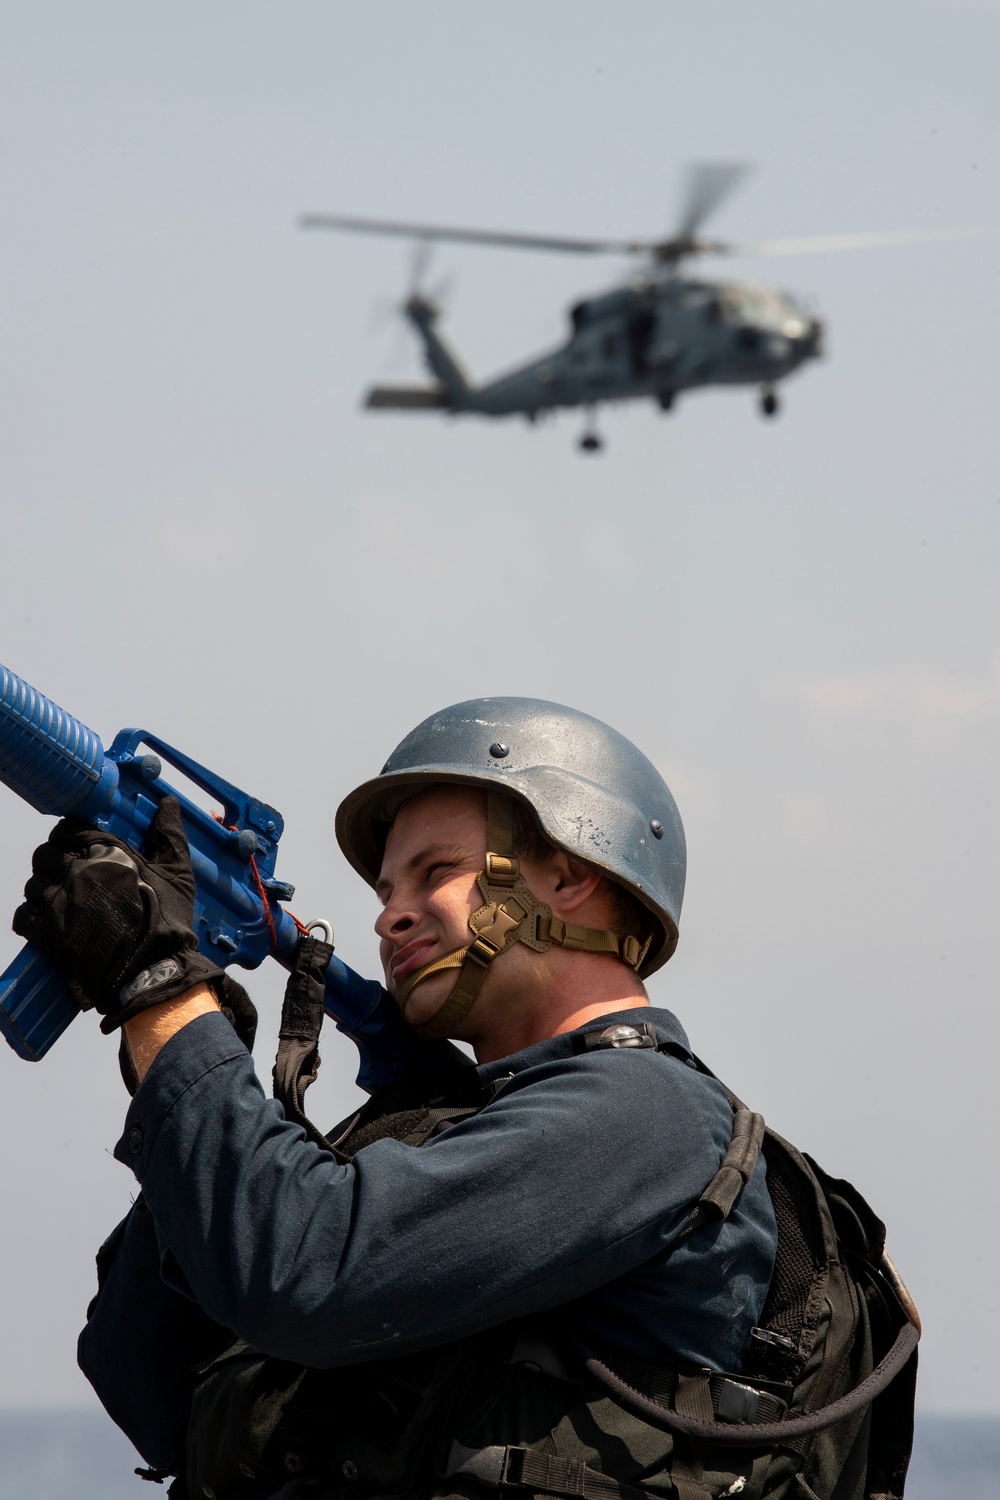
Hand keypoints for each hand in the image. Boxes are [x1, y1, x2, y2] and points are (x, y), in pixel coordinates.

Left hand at [13, 796, 224, 1031]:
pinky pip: (22, 917)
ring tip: (61, 901)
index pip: (69, 829)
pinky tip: (46, 921)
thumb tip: (168, 803)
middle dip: (53, 861)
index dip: (69, 835)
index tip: (76, 845)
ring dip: (42, 891)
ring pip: (32, 885)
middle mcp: (78, 873)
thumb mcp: (178, 874)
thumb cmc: (167, 922)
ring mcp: (60, 903)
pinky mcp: (48, 933)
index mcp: (106, 854)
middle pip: (45, 854)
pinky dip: (30, 917)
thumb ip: (169, 835)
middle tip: (68, 874)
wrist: (153, 971)